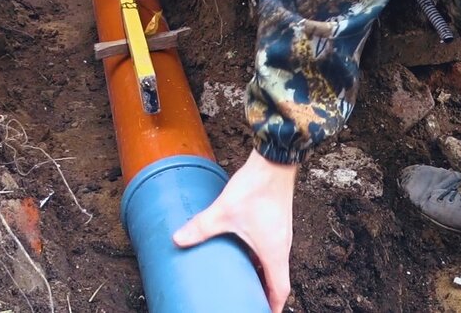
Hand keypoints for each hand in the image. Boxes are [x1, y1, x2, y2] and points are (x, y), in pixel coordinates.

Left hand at [173, 149, 297, 311]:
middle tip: (250, 300)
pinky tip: (245, 250)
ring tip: (246, 279)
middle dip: (265, 292)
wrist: (274, 161)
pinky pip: (272, 247)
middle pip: (278, 278)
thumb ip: (201, 227)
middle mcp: (283, 245)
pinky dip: (262, 256)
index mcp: (274, 252)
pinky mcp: (277, 220)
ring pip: (275, 262)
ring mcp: (282, 232)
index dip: (273, 305)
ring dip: (263, 273)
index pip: (280, 289)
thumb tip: (178, 239)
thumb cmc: (256, 189)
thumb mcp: (223, 212)